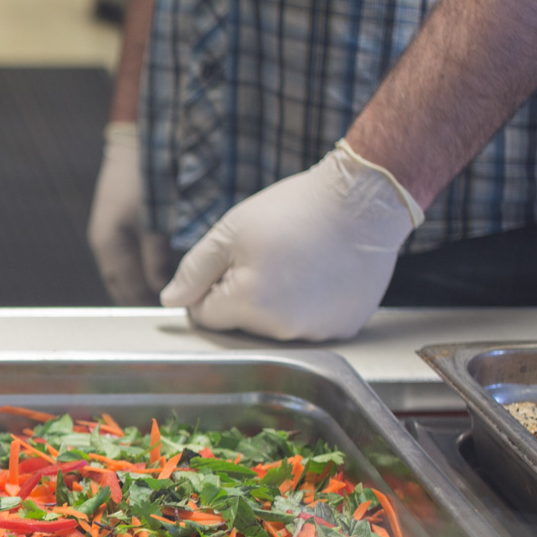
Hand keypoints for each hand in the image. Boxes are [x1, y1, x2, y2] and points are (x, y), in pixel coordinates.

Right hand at [86, 122, 175, 305]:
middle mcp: (105, 244)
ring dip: (145, 283)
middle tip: (177, 303)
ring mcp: (110, 234)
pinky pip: (129, 258)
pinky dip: (145, 267)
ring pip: (125, 274)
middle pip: (121, 287)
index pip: (126, 291)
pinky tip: (166, 267)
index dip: (149, 304)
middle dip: (145, 298)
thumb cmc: (148, 176)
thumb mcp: (156, 219)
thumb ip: (158, 257)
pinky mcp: (119, 225)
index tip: (176, 309)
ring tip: (174, 288)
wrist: (137, 139)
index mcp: (108, 244)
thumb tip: (164, 288)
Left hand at [158, 142, 423, 341]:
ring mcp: (317, 333)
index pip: (204, 316)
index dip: (210, 287)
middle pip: (239, 325)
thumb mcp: (230, 231)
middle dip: (242, 296)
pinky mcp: (344, 329)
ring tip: (298, 263)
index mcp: (248, 304)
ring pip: (274, 328)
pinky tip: (321, 276)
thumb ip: (194, 271)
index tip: (233, 262)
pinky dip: (309, 307)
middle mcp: (283, 329)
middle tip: (269, 257)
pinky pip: (309, 327)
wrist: (365, 202)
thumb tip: (171, 301)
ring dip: (276, 304)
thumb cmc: (295, 210)